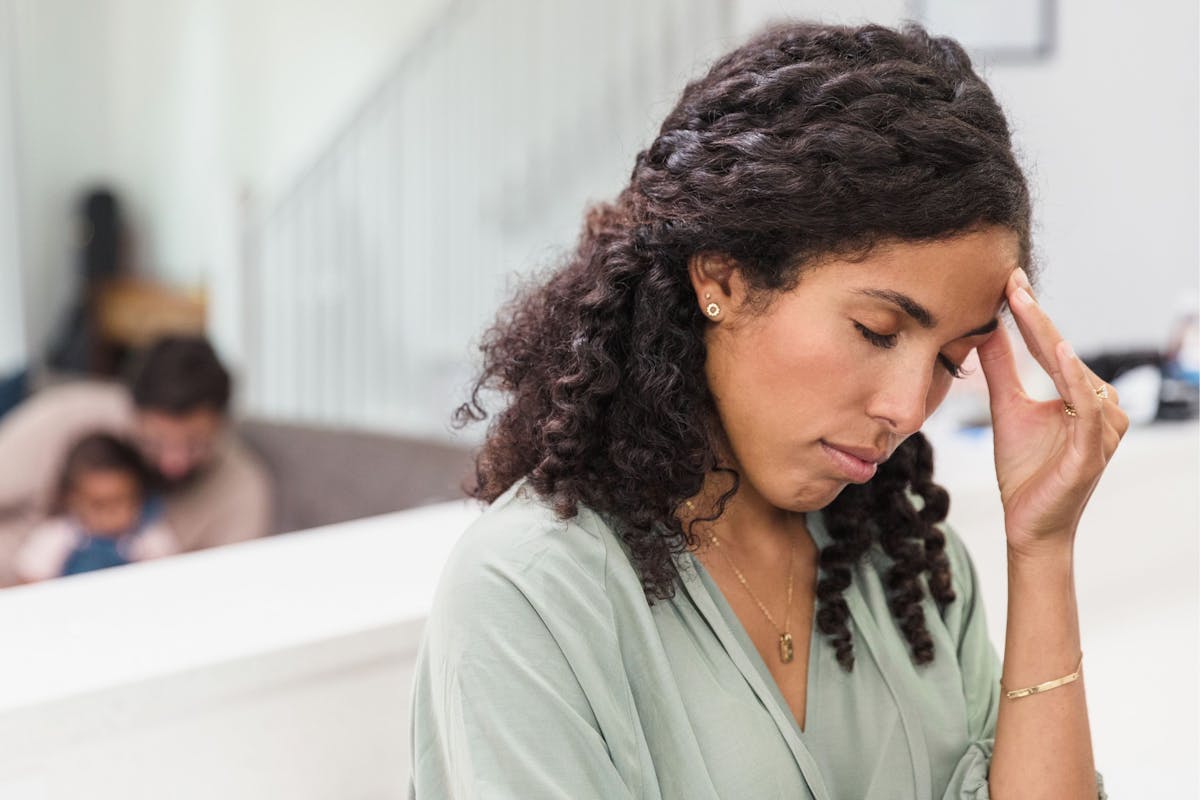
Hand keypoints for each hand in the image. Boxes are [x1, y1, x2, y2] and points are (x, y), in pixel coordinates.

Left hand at [976, 269, 1128, 554]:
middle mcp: (1102, 405)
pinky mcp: (1092, 449)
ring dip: (1047, 337)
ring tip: (1022, 303)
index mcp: (1083, 395)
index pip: (1051, 345)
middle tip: (1010, 279)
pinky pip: (1086, 406)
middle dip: (1035, 316)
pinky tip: (1056, 349)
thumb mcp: (1006, 406)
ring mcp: (1102, 427)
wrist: (1028, 524)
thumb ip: (1001, 367)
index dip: (1030, 313)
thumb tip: (987, 326)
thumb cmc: (1024, 469)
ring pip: (1072, 372)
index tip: (1008, 278)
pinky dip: (1072, 376)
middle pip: (1061, 352)